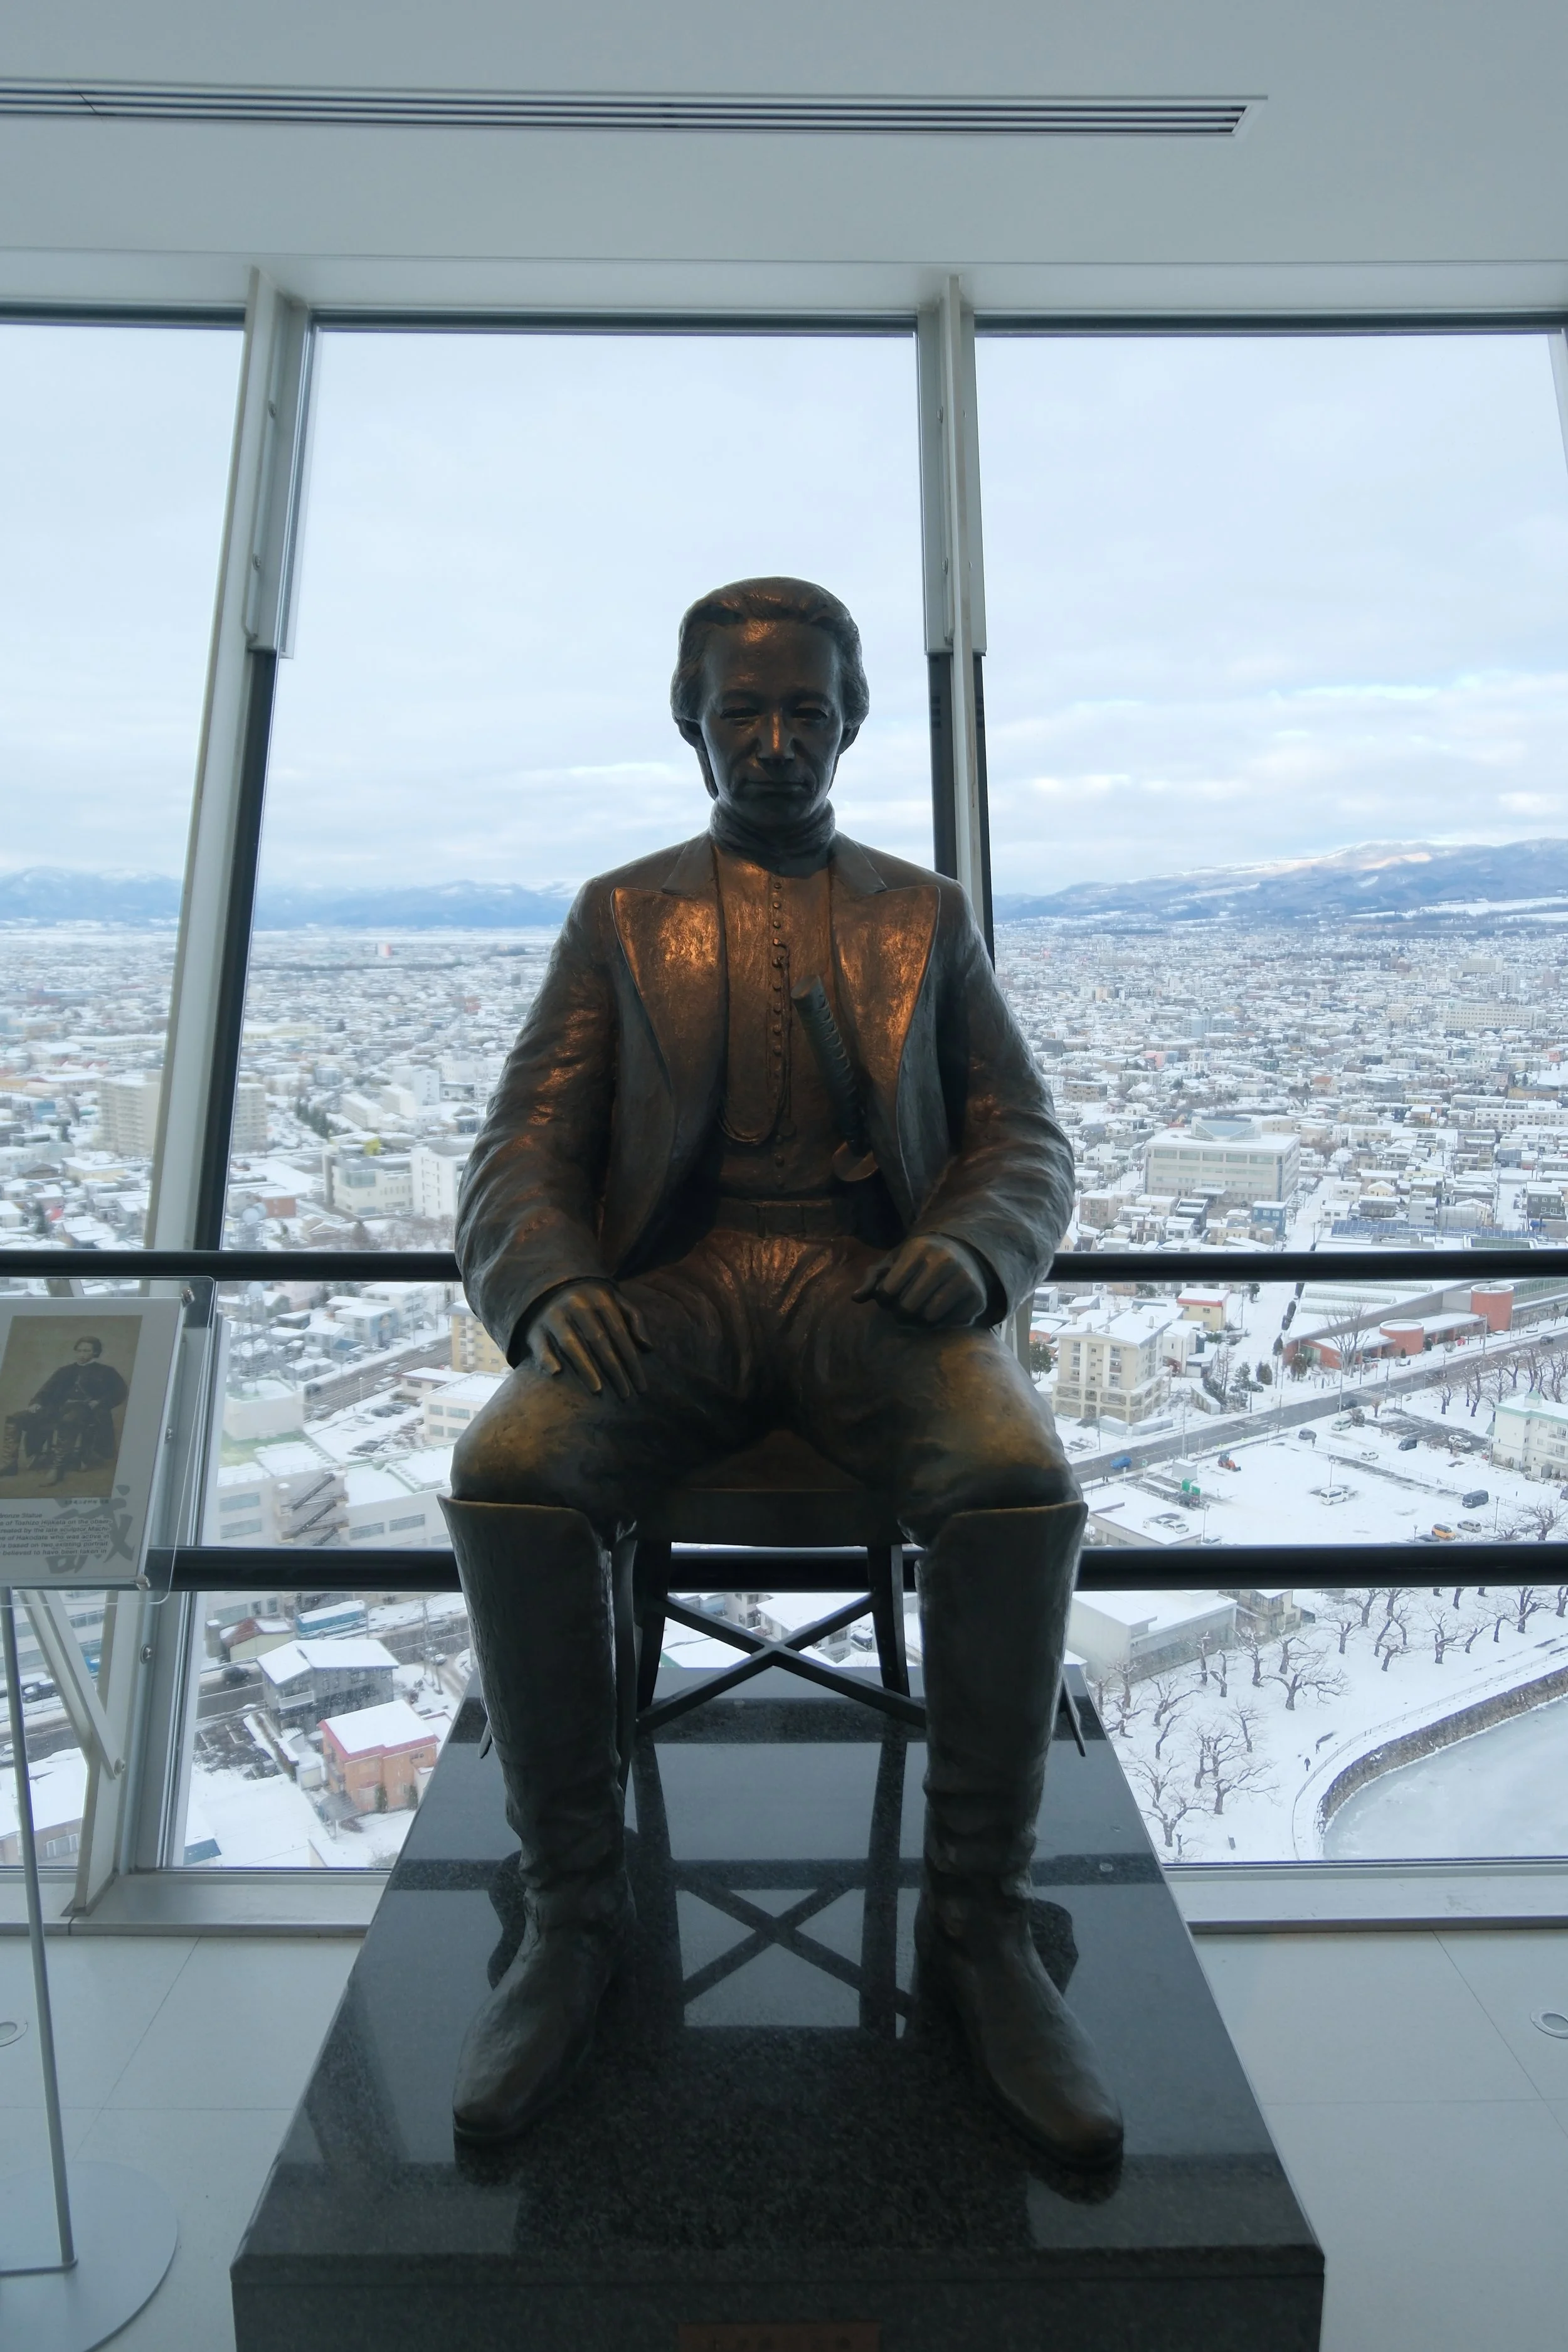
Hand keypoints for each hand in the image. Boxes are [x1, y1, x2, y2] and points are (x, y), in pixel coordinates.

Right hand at [525, 1281, 651, 1397]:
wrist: (551, 1282)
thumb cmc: (592, 1299)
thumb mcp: (616, 1301)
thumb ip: (635, 1319)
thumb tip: (648, 1348)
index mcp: (600, 1298)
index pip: (620, 1334)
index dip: (632, 1361)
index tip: (640, 1386)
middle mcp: (577, 1304)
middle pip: (598, 1341)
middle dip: (613, 1370)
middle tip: (625, 1395)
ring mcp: (554, 1314)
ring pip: (570, 1343)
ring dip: (584, 1367)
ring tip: (598, 1390)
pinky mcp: (535, 1325)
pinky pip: (539, 1343)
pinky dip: (546, 1357)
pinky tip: (556, 1373)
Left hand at [854, 1235, 989, 1326]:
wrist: (965, 1254)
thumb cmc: (920, 1261)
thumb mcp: (895, 1262)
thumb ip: (873, 1279)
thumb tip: (856, 1298)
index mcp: (919, 1249)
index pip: (888, 1291)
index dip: (884, 1299)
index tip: (889, 1294)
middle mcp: (944, 1261)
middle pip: (907, 1307)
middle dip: (900, 1313)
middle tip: (902, 1308)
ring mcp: (964, 1278)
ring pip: (928, 1318)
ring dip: (919, 1321)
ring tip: (919, 1310)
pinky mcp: (978, 1297)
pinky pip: (950, 1323)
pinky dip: (942, 1322)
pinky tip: (941, 1310)